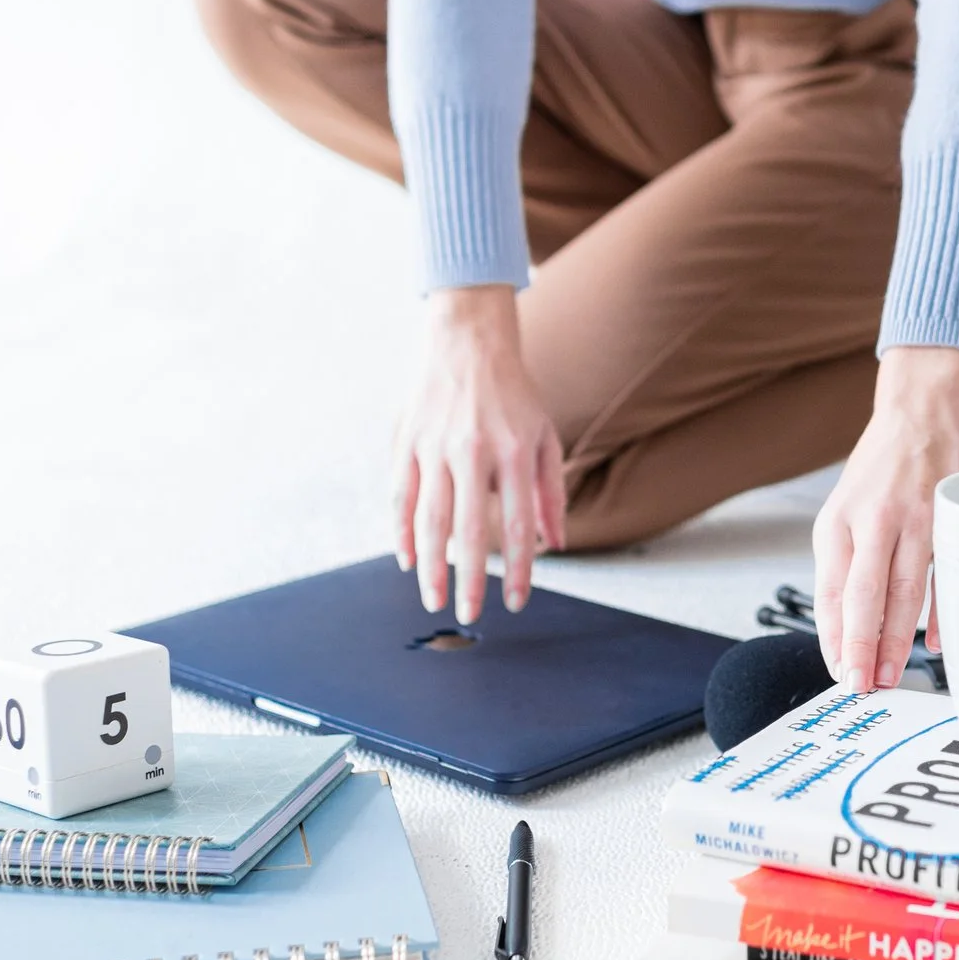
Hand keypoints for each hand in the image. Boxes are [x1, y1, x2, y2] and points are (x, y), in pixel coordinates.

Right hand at [392, 286, 568, 622]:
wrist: (469, 344)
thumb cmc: (513, 397)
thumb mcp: (546, 437)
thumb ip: (552, 493)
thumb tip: (556, 543)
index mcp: (514, 453)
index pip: (517, 525)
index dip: (518, 570)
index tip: (516, 602)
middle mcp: (473, 452)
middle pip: (468, 531)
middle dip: (469, 580)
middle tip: (468, 615)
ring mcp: (435, 447)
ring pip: (430, 519)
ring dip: (431, 566)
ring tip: (434, 599)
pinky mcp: (408, 442)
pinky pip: (402, 496)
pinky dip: (402, 532)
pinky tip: (407, 560)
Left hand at [813, 347, 958, 689]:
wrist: (924, 405)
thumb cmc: (885, 465)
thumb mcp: (847, 507)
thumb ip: (847, 560)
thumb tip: (850, 625)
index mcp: (838, 521)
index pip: (829, 591)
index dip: (833, 638)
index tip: (839, 673)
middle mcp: (871, 520)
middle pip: (863, 596)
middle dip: (861, 648)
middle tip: (861, 687)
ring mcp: (913, 516)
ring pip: (904, 590)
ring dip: (897, 640)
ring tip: (893, 676)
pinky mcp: (950, 514)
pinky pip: (945, 573)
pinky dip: (940, 612)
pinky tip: (934, 643)